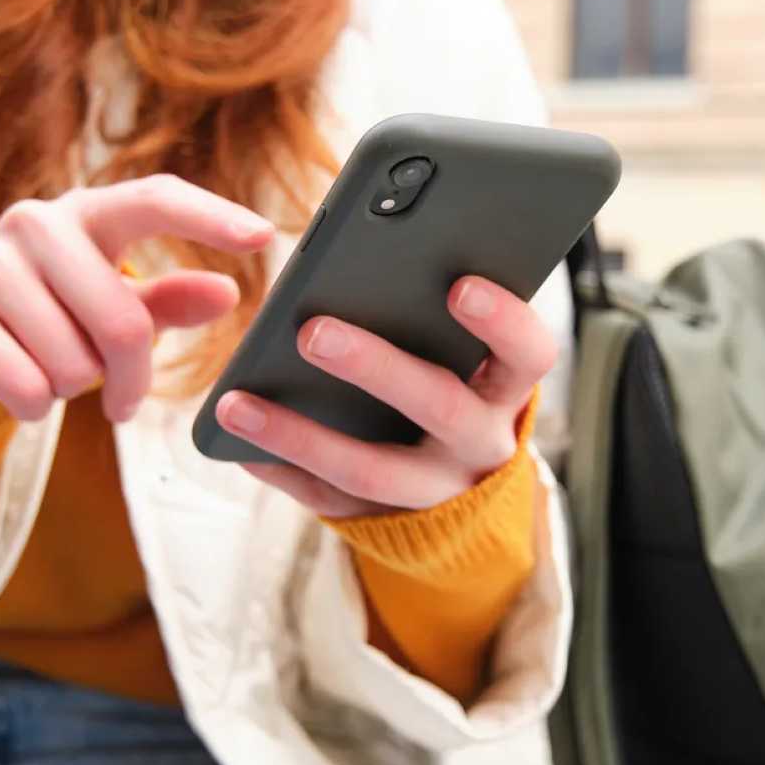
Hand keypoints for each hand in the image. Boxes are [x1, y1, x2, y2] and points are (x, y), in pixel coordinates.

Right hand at [0, 175, 273, 423]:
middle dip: (132, 378)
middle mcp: (38, 222)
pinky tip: (26, 383)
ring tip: (60, 366)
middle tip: (126, 397)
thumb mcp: (123, 297)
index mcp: (92, 211)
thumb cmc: (66, 305)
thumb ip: (174, 297)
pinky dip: (36, 405)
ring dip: (77, 387)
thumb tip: (227, 294)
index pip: (157, 199)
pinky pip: (25, 387)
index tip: (263, 236)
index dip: (210, 217)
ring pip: (71, 365)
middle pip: (121, 325)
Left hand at [218, 276, 555, 517]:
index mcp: (506, 384)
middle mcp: (481, 439)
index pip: (528, 352)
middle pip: (438, 406)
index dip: (502, 321)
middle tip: (313, 331)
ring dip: (300, 434)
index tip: (461, 285)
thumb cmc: (452, 373)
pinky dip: (281, 470)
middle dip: (375, 367)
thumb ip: (434, 303)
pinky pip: (330, 500)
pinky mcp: (387, 517)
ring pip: (372, 469)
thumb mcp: (464, 346)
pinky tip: (236, 443)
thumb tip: (366, 247)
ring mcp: (436, 486)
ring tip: (237, 401)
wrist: (463, 481)